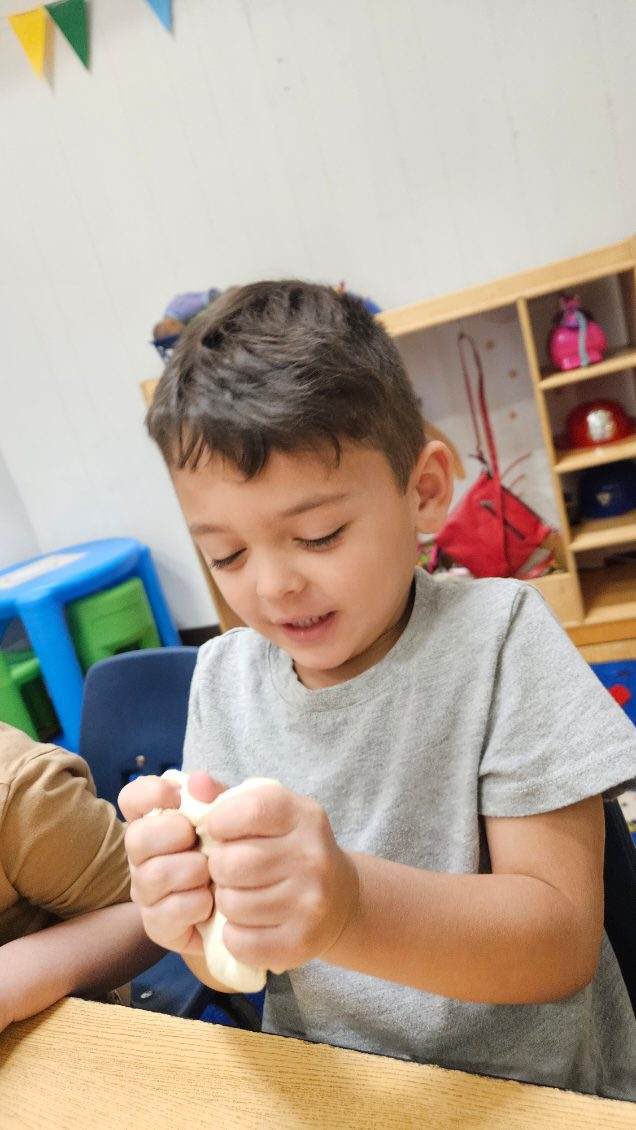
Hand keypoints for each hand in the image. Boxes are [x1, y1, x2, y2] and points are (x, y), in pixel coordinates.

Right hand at [119, 773, 225, 955]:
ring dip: (189, 871)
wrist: (251, 901)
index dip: (149, 794)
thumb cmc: (232, 850)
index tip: (177, 797)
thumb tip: (198, 779)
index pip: (132, 798)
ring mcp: (146, 891)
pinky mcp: (157, 925)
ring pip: (152, 876)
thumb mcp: (230, 819)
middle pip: (136, 838)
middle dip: (172, 835)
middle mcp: (142, 855)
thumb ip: (216, 796)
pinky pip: (167, 912)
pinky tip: (209, 901)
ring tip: (210, 872)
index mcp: (155, 821)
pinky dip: (195, 904)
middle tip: (197, 839)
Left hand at [202, 783, 358, 974]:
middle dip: (218, 867)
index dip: (219, 822)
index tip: (219, 831)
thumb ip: (226, 797)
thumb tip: (193, 782)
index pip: (248, 811)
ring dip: (225, 901)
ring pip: (232, 904)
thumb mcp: (268, 813)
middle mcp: (312, 857)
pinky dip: (233, 934)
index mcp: (303, 816)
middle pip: (231, 863)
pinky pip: (239, 941)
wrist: (339, 899)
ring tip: (239, 894)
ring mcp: (311, 903)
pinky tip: (248, 921)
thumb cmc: (288, 847)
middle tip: (227, 869)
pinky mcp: (301, 943)